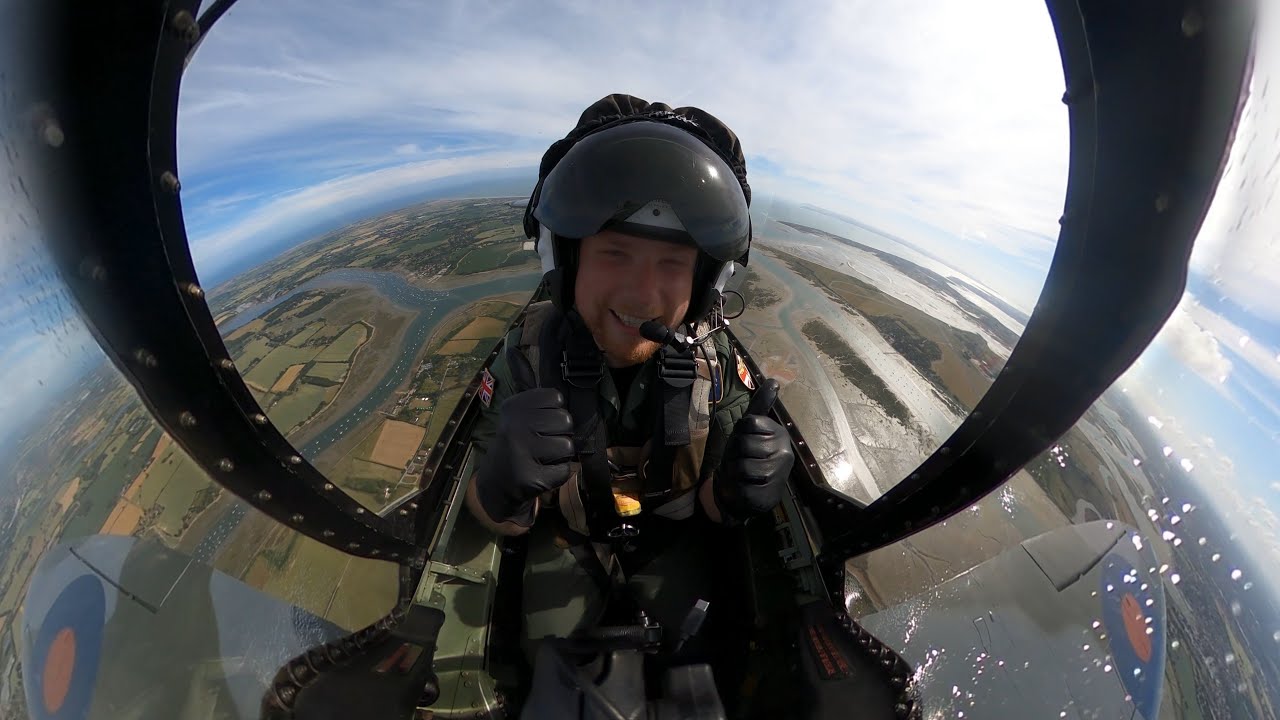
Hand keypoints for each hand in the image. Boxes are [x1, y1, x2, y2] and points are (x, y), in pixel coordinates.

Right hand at [475, 388, 574, 525]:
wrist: (497, 483)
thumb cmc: (517, 444)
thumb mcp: (519, 416)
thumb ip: (542, 404)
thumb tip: (566, 402)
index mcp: (513, 407)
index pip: (555, 397)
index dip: (553, 412)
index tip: (538, 423)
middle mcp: (514, 427)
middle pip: (565, 420)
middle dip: (559, 433)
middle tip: (541, 444)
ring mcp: (521, 453)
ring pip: (567, 446)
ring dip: (559, 455)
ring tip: (540, 459)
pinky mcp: (532, 478)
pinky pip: (564, 470)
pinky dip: (557, 474)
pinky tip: (540, 473)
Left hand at [715, 379, 793, 522]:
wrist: (745, 491)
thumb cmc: (746, 455)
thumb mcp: (749, 429)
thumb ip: (760, 405)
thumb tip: (774, 380)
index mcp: (780, 433)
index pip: (749, 422)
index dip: (739, 433)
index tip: (745, 442)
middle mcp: (784, 453)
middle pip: (743, 443)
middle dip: (734, 453)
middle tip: (741, 460)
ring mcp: (778, 474)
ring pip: (741, 465)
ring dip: (734, 471)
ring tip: (741, 475)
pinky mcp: (769, 494)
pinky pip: (741, 485)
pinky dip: (736, 487)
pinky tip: (745, 488)